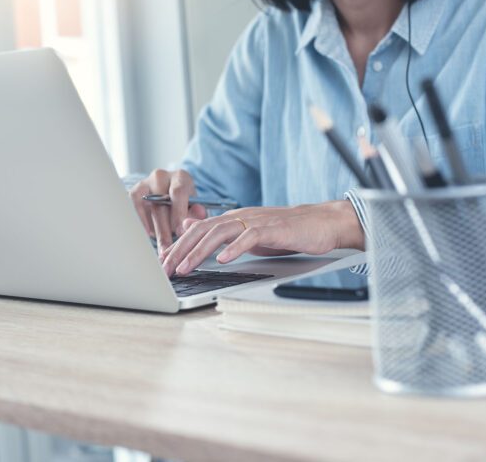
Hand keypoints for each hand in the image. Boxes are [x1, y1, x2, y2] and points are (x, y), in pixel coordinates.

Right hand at [129, 169, 206, 253]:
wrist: (169, 192)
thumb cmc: (184, 201)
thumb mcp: (195, 205)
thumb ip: (197, 213)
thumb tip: (194, 219)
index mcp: (180, 177)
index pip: (178, 192)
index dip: (179, 213)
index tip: (180, 232)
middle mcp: (161, 176)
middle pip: (160, 203)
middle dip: (165, 229)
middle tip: (169, 248)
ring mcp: (145, 183)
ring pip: (146, 207)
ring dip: (153, 229)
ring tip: (160, 247)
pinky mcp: (134, 192)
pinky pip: (133, 208)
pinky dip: (141, 223)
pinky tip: (148, 235)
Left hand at [159, 200, 364, 276]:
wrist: (321, 222)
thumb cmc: (287, 231)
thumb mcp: (249, 233)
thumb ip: (223, 234)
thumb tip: (195, 234)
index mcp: (233, 219)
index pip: (197, 230)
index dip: (178, 246)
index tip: (163, 264)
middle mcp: (240, 216)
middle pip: (202, 230)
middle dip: (180, 250)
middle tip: (166, 269)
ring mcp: (256, 221)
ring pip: (220, 232)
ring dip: (200, 251)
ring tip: (186, 267)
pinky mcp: (274, 229)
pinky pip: (250, 237)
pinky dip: (235, 248)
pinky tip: (223, 260)